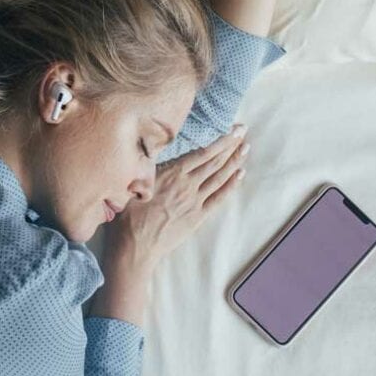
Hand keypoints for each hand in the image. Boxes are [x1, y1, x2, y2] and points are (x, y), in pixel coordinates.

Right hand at [102, 125, 249, 271]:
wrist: (136, 245)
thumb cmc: (129, 214)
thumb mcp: (134, 181)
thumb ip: (149, 164)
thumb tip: (151, 146)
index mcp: (171, 173)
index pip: (203, 153)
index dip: (221, 141)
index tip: (233, 130)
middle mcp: (187, 185)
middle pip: (215, 162)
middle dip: (232, 145)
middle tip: (244, 131)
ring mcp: (195, 201)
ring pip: (220, 177)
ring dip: (235, 162)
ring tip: (246, 148)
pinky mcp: (198, 217)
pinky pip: (219, 198)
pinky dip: (231, 186)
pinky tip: (240, 175)